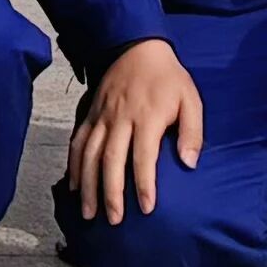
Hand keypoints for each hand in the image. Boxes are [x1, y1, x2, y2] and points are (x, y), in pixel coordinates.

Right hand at [66, 38, 206, 225]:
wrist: (138, 47)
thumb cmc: (169, 79)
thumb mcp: (191, 100)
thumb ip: (192, 132)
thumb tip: (189, 163)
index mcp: (148, 116)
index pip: (143, 156)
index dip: (144, 184)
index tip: (146, 208)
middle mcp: (120, 117)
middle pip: (111, 159)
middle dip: (110, 192)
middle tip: (114, 220)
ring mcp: (102, 116)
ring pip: (90, 154)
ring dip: (88, 185)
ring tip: (89, 213)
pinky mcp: (90, 113)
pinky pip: (78, 141)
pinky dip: (74, 165)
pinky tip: (74, 186)